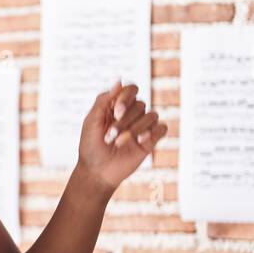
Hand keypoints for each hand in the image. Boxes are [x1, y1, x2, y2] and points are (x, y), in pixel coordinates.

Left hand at [76, 79, 166, 194]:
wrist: (97, 172)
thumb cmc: (91, 147)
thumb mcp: (92, 121)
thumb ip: (104, 100)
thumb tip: (119, 80)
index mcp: (117, 106)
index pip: (131, 89)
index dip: (126, 97)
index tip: (116, 112)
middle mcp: (131, 114)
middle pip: (140, 104)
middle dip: (125, 121)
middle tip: (110, 137)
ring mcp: (142, 127)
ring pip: (151, 116)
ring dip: (135, 129)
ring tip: (119, 144)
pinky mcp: (151, 140)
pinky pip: (162, 128)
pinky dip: (153, 133)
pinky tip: (140, 142)